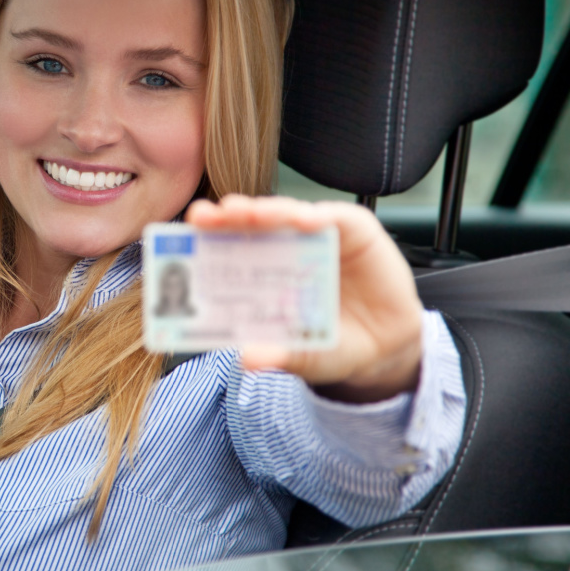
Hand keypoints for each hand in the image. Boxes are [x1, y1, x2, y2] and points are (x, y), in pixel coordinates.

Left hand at [185, 195, 423, 402]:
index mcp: (261, 271)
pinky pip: (335, 218)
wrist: (385, 349)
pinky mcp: (355, 230)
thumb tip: (246, 358)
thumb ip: (278, 354)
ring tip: (248, 214)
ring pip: (285, 214)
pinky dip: (319, 217)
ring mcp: (318, 235)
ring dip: (265, 211)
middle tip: (205, 217)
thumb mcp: (303, 355)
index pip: (227, 247)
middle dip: (226, 217)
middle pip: (250, 224)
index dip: (206, 239)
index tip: (184, 234)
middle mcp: (284, 247)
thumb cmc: (332, 344)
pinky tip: (304, 220)